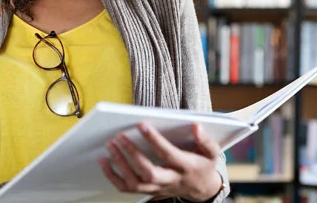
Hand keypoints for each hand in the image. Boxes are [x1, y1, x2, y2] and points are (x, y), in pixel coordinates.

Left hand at [101, 123, 222, 200]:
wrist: (201, 189)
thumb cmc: (203, 166)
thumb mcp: (212, 152)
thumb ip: (205, 140)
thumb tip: (196, 126)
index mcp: (186, 167)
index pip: (168, 154)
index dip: (154, 140)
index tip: (141, 125)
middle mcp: (171, 180)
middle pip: (149, 173)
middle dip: (132, 155)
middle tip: (120, 137)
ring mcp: (158, 188)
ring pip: (135, 183)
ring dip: (119, 165)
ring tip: (110, 146)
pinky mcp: (149, 192)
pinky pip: (127, 189)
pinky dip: (113, 177)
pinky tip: (105, 162)